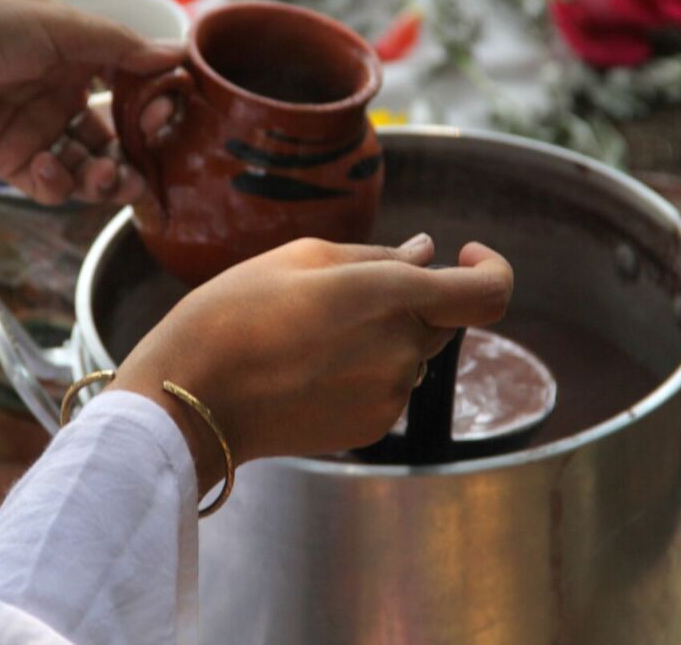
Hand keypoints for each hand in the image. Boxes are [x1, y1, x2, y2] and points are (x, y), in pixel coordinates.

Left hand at [0, 0, 181, 203]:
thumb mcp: (56, 26)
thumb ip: (119, 47)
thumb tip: (177, 54)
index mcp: (74, 53)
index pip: (130, 82)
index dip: (150, 102)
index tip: (162, 113)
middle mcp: (60, 92)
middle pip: (116, 134)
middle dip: (133, 155)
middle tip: (137, 166)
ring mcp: (37, 129)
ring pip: (90, 166)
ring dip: (104, 178)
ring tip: (102, 179)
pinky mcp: (11, 163)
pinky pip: (51, 184)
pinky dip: (58, 184)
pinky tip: (46, 168)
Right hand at [110, 234, 513, 495]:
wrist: (191, 396)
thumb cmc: (236, 312)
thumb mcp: (302, 257)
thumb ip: (378, 255)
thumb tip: (427, 253)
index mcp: (392, 297)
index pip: (489, 293)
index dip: (490, 270)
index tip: (461, 256)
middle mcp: (403, 351)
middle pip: (441, 320)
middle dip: (409, 300)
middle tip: (338, 293)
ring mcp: (390, 396)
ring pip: (411, 354)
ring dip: (382, 336)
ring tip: (308, 332)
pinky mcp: (372, 427)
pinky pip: (388, 386)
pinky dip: (364, 370)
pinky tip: (308, 367)